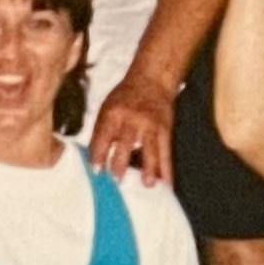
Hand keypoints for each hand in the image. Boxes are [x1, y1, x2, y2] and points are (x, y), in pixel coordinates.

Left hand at [89, 69, 176, 183]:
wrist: (152, 80)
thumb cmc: (125, 97)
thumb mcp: (108, 108)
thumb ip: (102, 133)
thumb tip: (95, 161)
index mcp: (113, 113)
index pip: (103, 136)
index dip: (98, 155)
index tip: (97, 172)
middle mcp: (132, 118)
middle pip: (126, 143)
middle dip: (120, 163)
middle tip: (116, 180)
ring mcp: (151, 124)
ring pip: (150, 148)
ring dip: (149, 167)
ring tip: (148, 184)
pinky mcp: (165, 129)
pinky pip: (166, 152)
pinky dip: (166, 169)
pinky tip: (167, 183)